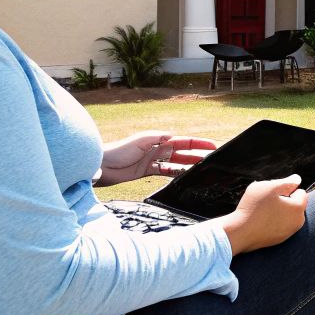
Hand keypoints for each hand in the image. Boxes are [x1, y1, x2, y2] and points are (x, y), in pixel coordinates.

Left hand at [97, 131, 215, 187]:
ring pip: (175, 164)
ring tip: (201, 170)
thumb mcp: (140, 141)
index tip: (212, 146)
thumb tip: (173, 135)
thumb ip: (157, 138)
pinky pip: (165, 173)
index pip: (183, 141)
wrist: (102, 165)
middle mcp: (158, 149)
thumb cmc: (118, 150)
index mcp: (158, 140)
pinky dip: (174, 175)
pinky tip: (183, 178)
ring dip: (188, 166)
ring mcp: (152, 161)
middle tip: (212, 159)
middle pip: (182, 152)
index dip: (198, 143)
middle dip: (197, 155)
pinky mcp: (146, 172)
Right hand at [217, 175, 307, 254]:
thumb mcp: (269, 187)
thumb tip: (297, 179)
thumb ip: (286, 182)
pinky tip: (261, 222)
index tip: (273, 195)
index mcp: (298, 208)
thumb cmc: (253, 208)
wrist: (239, 233)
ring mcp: (289, 233)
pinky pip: (280, 225)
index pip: (300, 192)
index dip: (286, 190)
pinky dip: (274, 222)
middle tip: (267, 203)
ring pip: (287, 215)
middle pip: (295, 204)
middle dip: (285, 201)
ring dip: (279, 211)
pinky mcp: (280, 240)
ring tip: (263, 212)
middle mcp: (298, 222)